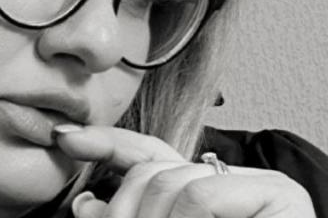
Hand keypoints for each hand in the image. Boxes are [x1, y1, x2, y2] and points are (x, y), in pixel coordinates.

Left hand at [53, 125, 315, 217]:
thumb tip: (86, 205)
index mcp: (196, 194)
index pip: (146, 155)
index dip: (105, 143)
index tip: (64, 139)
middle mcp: (226, 182)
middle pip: (154, 170)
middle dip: (125, 208)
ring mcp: (257, 184)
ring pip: (173, 183)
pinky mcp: (282, 195)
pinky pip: (203, 197)